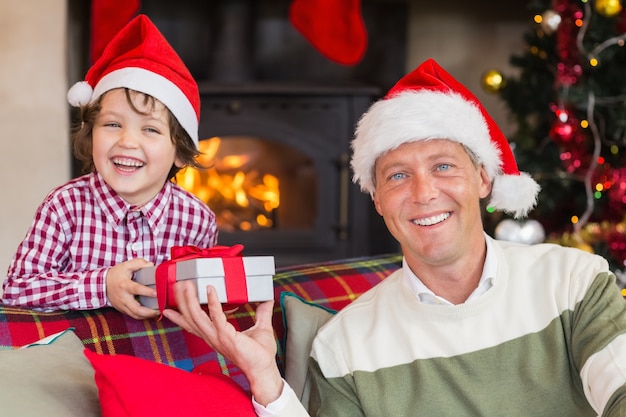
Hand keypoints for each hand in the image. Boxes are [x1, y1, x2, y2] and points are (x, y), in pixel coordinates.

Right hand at [106, 258, 159, 319]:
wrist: (103, 284)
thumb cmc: (117, 274)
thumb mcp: (127, 265)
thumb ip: (139, 263)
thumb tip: (151, 266)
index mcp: (124, 285)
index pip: (136, 289)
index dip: (147, 292)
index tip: (157, 293)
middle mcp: (123, 297)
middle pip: (136, 309)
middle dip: (149, 312)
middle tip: (161, 309)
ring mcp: (122, 305)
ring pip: (135, 315)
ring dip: (148, 316)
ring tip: (158, 312)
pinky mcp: (122, 310)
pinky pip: (133, 316)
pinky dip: (143, 316)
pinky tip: (151, 313)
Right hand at [163, 281, 283, 405]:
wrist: (264, 369)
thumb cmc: (260, 354)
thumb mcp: (260, 327)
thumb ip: (262, 313)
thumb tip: (267, 300)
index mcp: (216, 336)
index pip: (193, 325)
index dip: (179, 316)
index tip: (168, 307)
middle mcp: (213, 337)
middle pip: (191, 318)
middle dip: (183, 301)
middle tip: (178, 285)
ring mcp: (218, 338)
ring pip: (198, 317)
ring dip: (191, 300)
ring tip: (187, 285)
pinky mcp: (227, 337)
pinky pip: (217, 317)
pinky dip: (213, 303)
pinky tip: (210, 290)